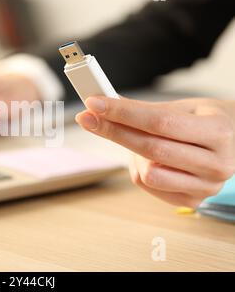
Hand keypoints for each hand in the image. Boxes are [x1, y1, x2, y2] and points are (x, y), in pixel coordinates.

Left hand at [76, 96, 234, 206]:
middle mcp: (216, 164)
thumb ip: (149, 110)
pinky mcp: (192, 201)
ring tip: (139, 140)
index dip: (123, 113)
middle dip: (112, 131)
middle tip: (88, 117)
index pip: (159, 123)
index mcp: (218, 133)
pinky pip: (148, 185)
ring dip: (131, 154)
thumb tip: (107, 107)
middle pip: (149, 149)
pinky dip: (140, 168)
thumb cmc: (210, 121)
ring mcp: (205, 187)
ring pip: (146, 173)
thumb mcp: (187, 107)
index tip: (95, 104)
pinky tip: (150, 157)